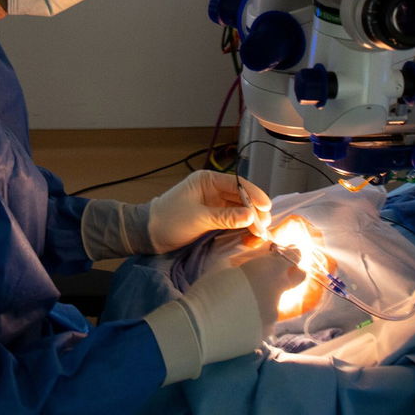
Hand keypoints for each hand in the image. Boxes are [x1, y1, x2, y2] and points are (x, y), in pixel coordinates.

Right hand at [144, 251, 304, 383]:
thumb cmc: (208, 288)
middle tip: (272, 274)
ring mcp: (273, 316)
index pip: (294, 256)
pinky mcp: (266, 333)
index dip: (290, 253)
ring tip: (238, 304)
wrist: (198, 327)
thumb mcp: (226, 263)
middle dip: (291, 272)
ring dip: (264, 298)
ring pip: (275, 301)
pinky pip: (265, 320)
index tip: (280, 254)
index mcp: (268, 270)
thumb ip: (251, 255)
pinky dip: (256, 317)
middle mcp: (277, 292)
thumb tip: (265, 250)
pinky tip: (237, 319)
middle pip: (299, 277)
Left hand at [147, 170, 270, 252]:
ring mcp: (213, 203)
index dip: (254, 195)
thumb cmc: (170, 220)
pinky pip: (231, 219)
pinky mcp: (211, 217)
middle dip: (254, 210)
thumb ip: (226, 217)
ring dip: (249, 219)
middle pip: (241, 197)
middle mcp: (212, 189)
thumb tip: (251, 216)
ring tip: (261, 232)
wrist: (148, 233)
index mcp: (207, 180)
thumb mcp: (199, 218)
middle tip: (265, 226)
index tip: (266, 208)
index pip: (237, 184)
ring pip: (238, 209)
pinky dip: (241, 226)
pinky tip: (250, 233)